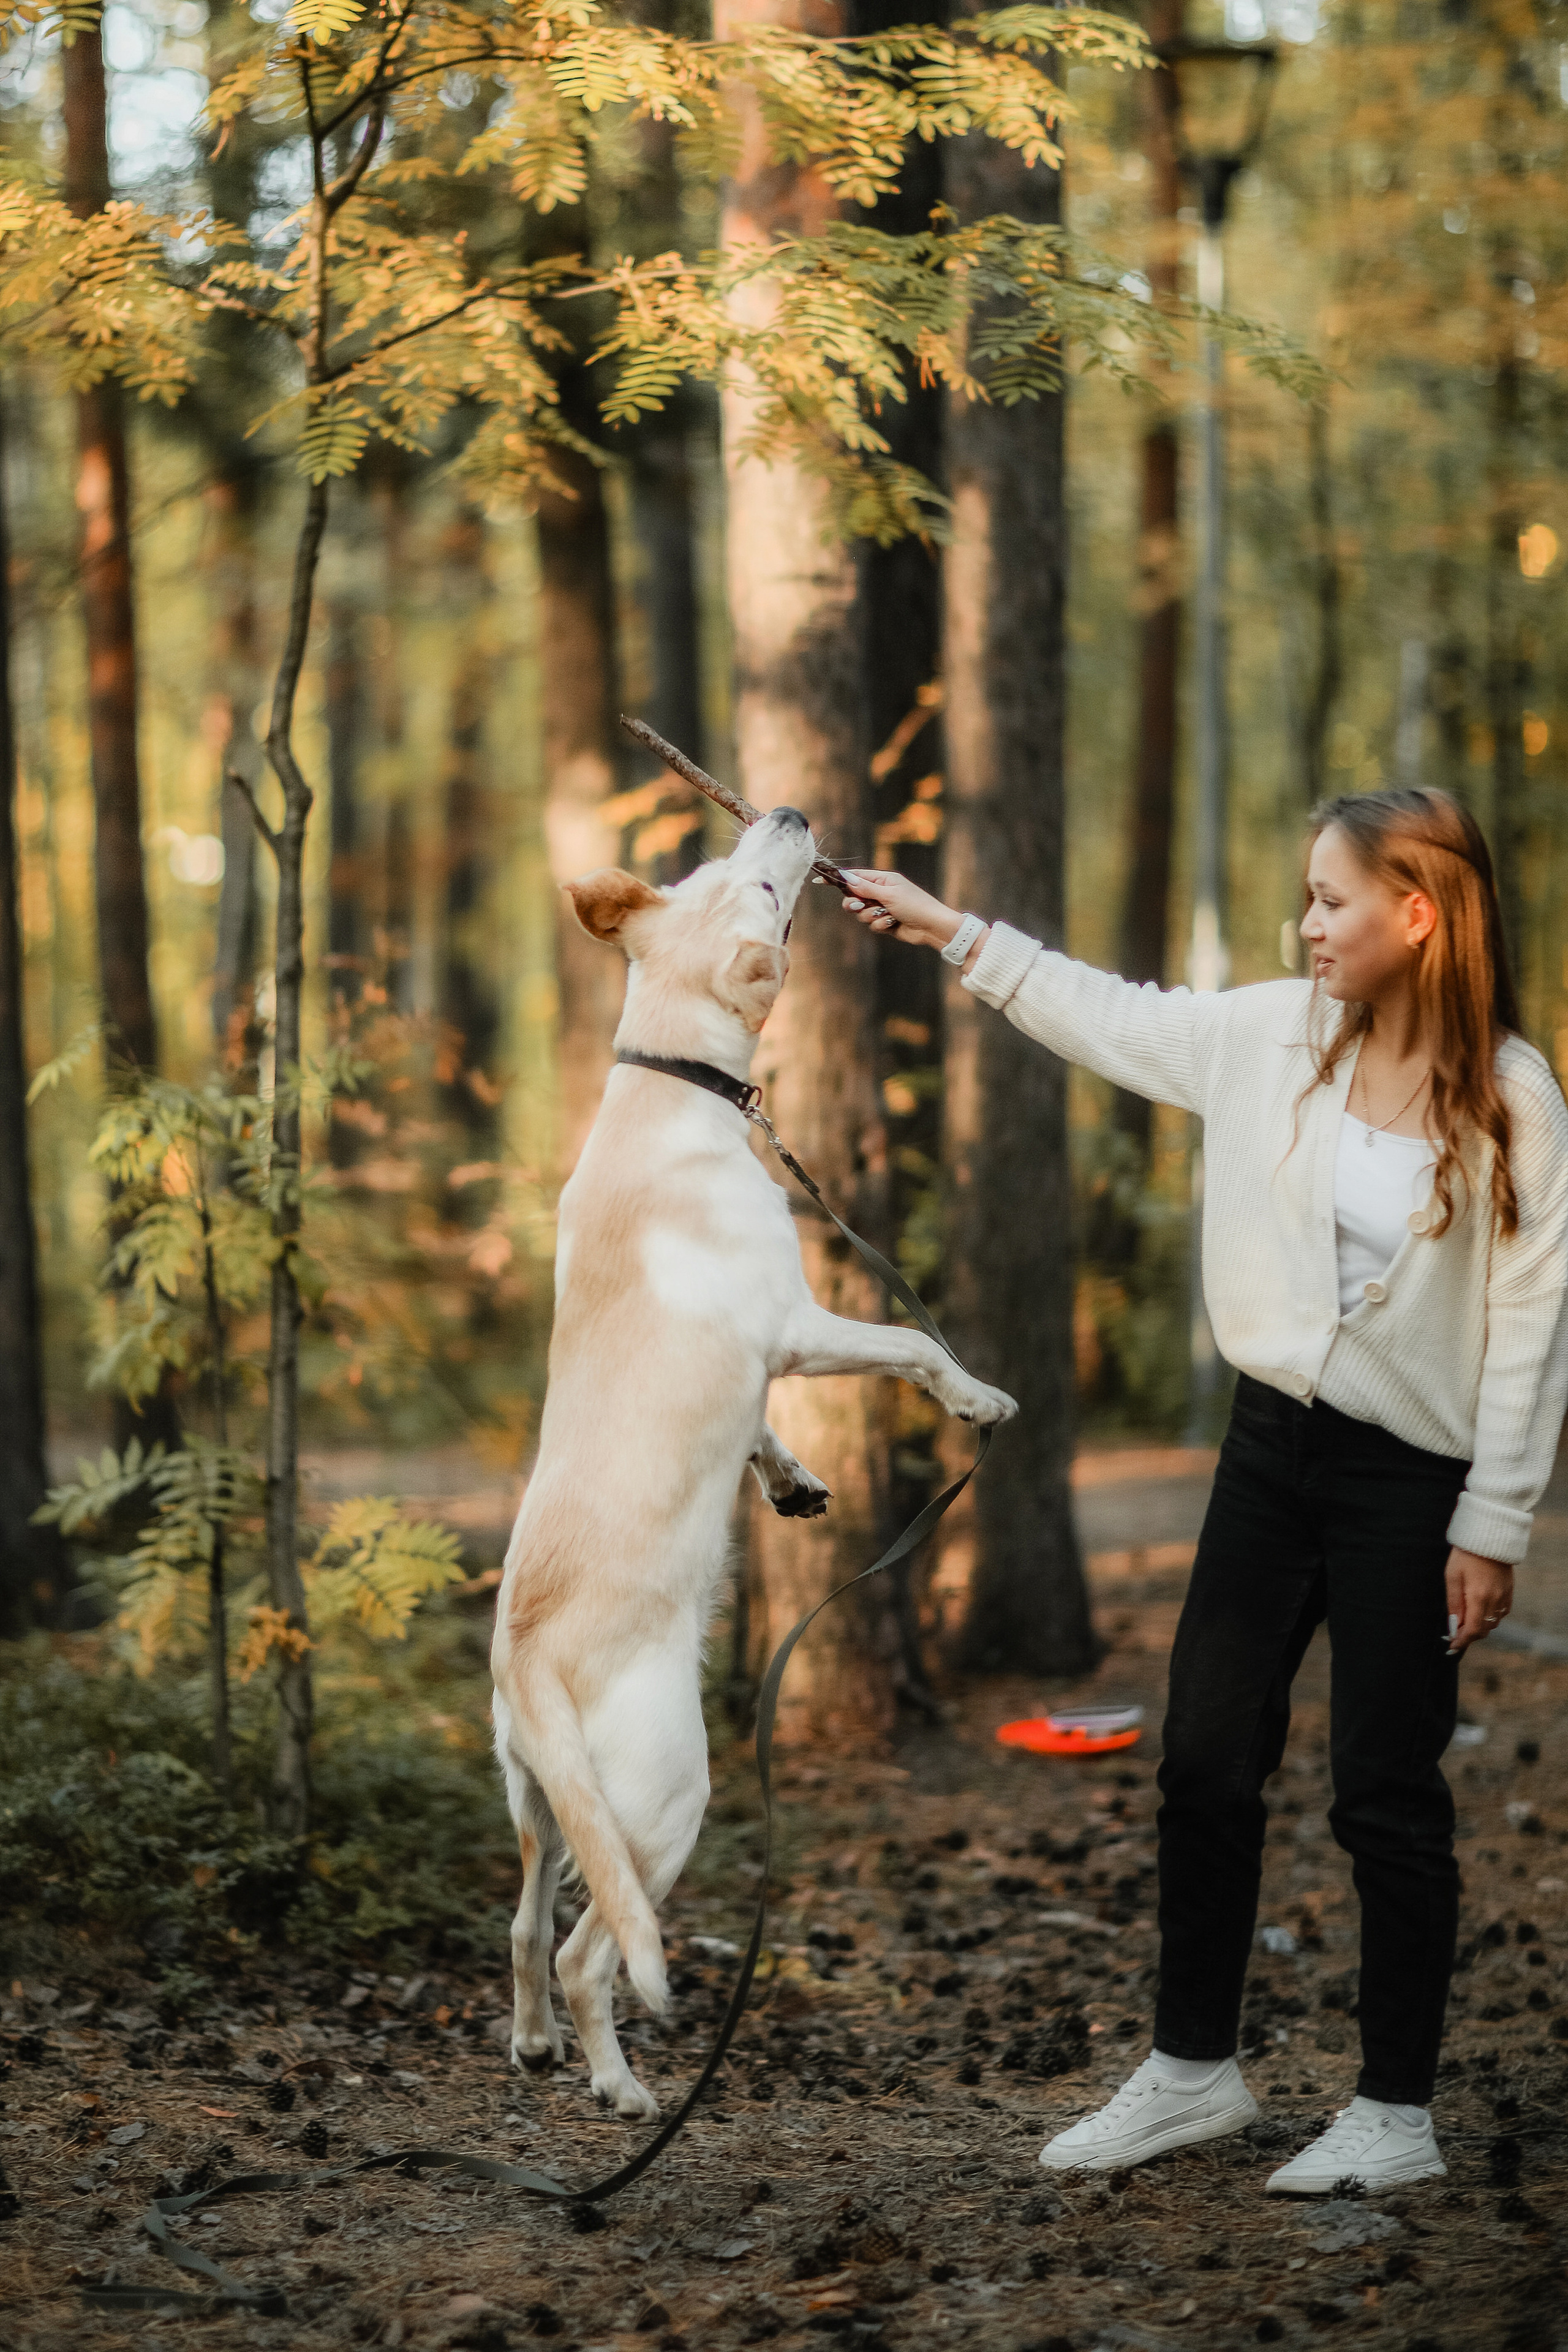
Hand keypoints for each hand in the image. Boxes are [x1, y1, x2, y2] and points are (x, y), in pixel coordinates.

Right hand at [839, 869, 977, 954]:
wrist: (931, 927)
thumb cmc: (915, 905)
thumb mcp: (889, 894)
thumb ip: (866, 888)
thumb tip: (846, 878)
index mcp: (883, 879)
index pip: (855, 876)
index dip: (838, 879)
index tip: (820, 880)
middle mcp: (880, 892)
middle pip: (853, 897)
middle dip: (854, 904)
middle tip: (859, 906)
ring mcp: (881, 908)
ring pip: (860, 914)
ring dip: (870, 917)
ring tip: (885, 916)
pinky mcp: (884, 922)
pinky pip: (871, 925)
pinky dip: (880, 925)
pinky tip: (892, 924)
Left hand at [1444, 1547, 1513, 1655]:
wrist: (1489, 1537)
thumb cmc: (1466, 1555)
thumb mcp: (1452, 1577)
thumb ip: (1454, 1603)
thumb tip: (1453, 1625)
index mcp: (1479, 1597)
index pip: (1473, 1630)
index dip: (1462, 1641)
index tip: (1452, 1646)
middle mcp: (1494, 1600)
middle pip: (1483, 1630)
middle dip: (1469, 1636)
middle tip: (1455, 1635)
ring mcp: (1504, 1596)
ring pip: (1493, 1623)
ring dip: (1480, 1627)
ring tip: (1465, 1624)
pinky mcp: (1509, 1591)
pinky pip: (1501, 1613)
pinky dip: (1490, 1618)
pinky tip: (1480, 1611)